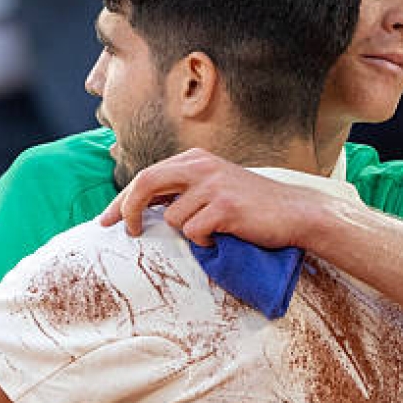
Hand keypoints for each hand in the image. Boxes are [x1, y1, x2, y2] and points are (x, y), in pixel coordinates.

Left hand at [99, 148, 328, 247]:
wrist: (295, 212)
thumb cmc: (252, 205)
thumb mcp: (214, 185)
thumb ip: (183, 188)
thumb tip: (141, 206)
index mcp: (195, 159)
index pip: (146, 176)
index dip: (123, 199)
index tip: (107, 220)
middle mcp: (201, 167)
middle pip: (145, 183)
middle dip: (129, 210)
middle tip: (128, 232)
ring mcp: (213, 185)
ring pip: (174, 218)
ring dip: (189, 233)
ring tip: (215, 231)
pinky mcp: (225, 207)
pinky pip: (195, 233)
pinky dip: (205, 243)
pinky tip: (225, 236)